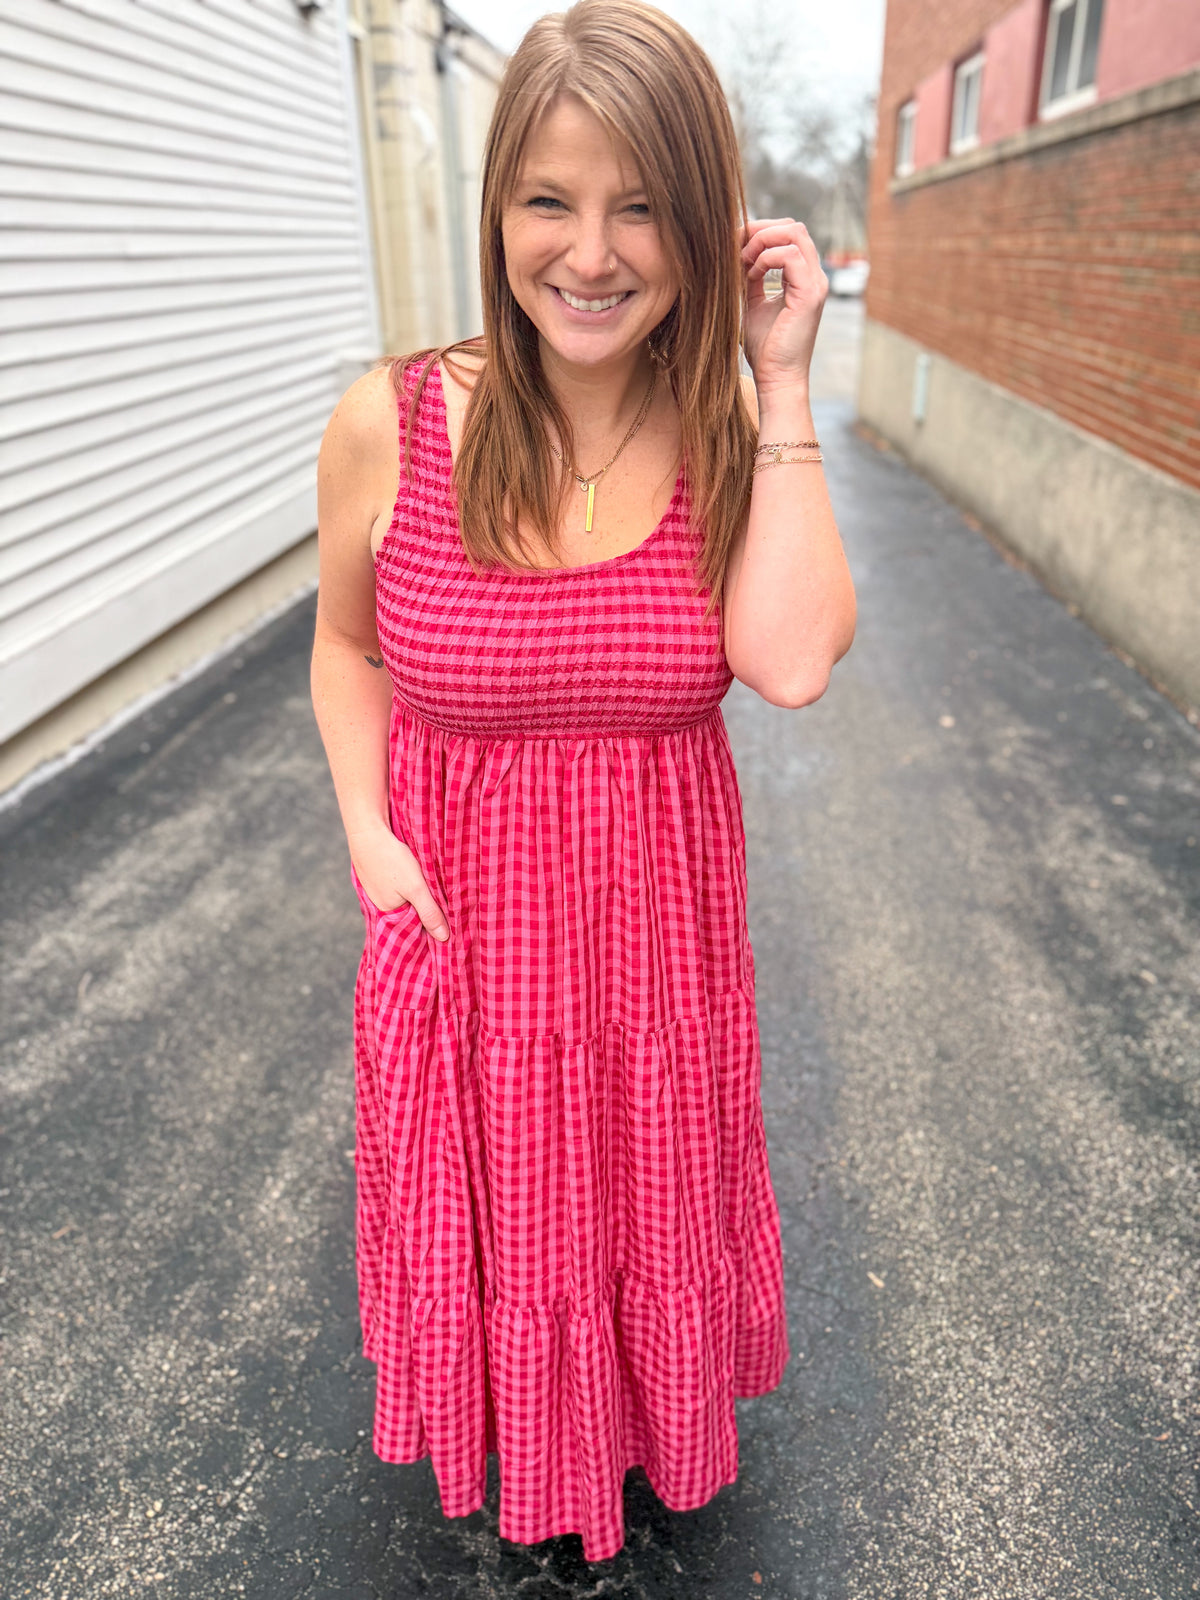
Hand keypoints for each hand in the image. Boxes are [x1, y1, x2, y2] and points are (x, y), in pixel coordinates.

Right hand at [350, 824, 449, 940]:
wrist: (368, 828)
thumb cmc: (391, 858)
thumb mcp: (416, 888)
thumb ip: (429, 912)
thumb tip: (444, 938)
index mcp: (388, 911)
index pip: (415, 924)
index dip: (432, 920)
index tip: (451, 919)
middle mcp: (381, 901)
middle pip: (411, 908)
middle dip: (427, 904)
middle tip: (447, 896)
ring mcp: (378, 885)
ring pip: (406, 892)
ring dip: (419, 888)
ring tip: (433, 881)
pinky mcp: (380, 870)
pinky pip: (399, 879)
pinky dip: (409, 876)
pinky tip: (417, 868)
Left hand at [740, 218, 827, 398]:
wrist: (777, 377)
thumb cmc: (766, 348)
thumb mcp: (754, 303)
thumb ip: (751, 277)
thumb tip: (737, 253)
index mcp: (803, 277)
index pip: (788, 235)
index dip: (760, 232)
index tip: (735, 245)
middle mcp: (814, 276)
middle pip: (793, 227)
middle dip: (760, 229)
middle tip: (737, 247)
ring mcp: (815, 283)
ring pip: (793, 233)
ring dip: (762, 241)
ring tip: (743, 261)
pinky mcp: (810, 294)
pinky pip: (789, 255)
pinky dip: (766, 258)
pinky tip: (751, 275)